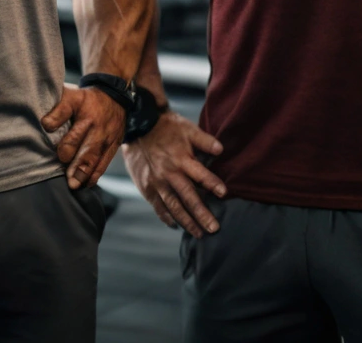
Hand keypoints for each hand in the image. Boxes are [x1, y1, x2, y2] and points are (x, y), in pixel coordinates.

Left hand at [41, 85, 126, 188]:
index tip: (46, 126)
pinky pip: (104, 162)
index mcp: (78, 103)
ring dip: (83, 171)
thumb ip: (56, 109)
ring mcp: (105, 133)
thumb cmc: (86, 101)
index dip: (54, 119)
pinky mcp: (113, 144)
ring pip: (93, 155)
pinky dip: (95, 174)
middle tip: (64, 173)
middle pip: (80, 139)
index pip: (64, 109)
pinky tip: (85, 183)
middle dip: (72, 157)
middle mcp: (92, 120)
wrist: (116, 98)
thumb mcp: (71, 95)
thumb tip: (42, 124)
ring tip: (74, 184)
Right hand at [122, 110, 224, 238]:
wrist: (136, 128)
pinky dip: (167, 218)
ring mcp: (157, 183)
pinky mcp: (147, 188)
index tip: (224, 194)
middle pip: (188, 197)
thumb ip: (204, 140)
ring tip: (199, 234)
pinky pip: (158, 207)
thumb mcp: (187, 128)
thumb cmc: (166, 128)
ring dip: (187, 222)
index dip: (212, 183)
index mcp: (181, 159)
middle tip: (214, 229)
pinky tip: (175, 225)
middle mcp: (170, 174)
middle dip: (202, 214)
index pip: (200, 174)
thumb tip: (221, 149)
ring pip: (174, 207)